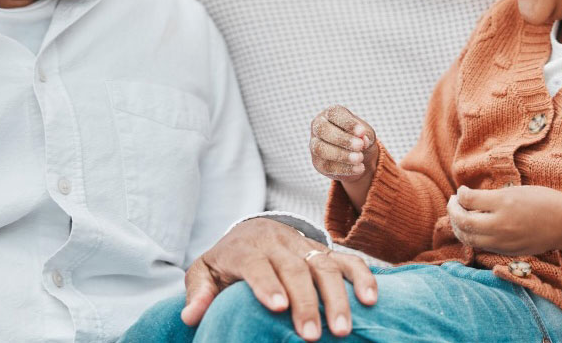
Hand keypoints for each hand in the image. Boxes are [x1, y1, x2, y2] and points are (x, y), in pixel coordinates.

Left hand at [182, 218, 377, 340]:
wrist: (252, 230)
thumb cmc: (227, 260)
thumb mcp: (205, 271)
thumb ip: (199, 292)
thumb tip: (191, 316)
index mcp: (247, 248)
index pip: (256, 263)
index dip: (267, 284)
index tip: (277, 308)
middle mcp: (278, 243)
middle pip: (294, 268)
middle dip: (305, 301)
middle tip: (312, 336)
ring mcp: (304, 245)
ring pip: (324, 265)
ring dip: (336, 296)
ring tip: (343, 328)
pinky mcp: (323, 251)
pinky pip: (347, 259)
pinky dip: (361, 275)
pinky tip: (370, 299)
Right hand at [310, 106, 379, 210]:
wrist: (358, 155)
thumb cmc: (360, 137)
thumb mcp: (367, 133)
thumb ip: (365, 135)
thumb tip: (362, 140)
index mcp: (330, 114)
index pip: (334, 113)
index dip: (348, 123)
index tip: (362, 132)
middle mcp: (318, 127)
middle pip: (322, 129)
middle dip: (342, 139)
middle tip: (360, 145)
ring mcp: (315, 145)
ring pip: (321, 149)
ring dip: (341, 155)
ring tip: (359, 158)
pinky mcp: (318, 163)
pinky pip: (327, 166)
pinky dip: (345, 168)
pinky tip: (359, 168)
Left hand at [447, 185, 561, 256]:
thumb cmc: (543, 201)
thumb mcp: (515, 191)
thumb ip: (489, 197)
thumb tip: (464, 197)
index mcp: (504, 203)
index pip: (468, 201)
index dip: (460, 195)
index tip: (461, 191)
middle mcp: (501, 225)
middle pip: (464, 223)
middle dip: (453, 212)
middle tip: (453, 203)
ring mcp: (504, 241)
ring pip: (470, 239)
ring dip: (458, 228)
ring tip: (458, 216)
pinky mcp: (508, 252)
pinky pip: (482, 247)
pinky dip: (472, 238)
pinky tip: (472, 228)